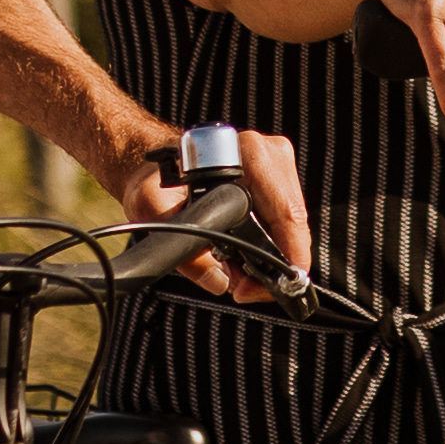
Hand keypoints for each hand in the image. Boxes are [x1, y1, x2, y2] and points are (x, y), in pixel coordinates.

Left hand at [110, 123, 313, 299]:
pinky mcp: (276, 176)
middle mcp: (269, 154)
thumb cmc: (152, 178)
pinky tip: (244, 258)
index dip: (286, 256)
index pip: (286, 213)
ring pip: (291, 225)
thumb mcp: (153, 209)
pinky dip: (269, 244)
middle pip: (292, 223)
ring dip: (271, 256)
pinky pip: (284, 220)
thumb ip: (183, 248)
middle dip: (275, 264)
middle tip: (243, 289)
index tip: (274, 287)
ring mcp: (276, 163)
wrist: (152, 163)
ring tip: (239, 276)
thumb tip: (220, 281)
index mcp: (248, 155)